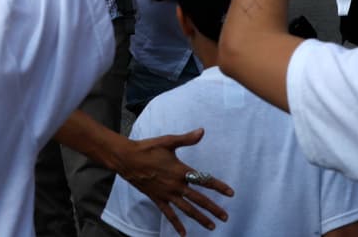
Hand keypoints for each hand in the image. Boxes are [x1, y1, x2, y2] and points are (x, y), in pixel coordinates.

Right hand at [117, 128, 232, 234]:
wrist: (127, 159)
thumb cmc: (148, 148)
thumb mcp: (169, 141)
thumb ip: (187, 139)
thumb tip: (202, 131)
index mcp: (181, 171)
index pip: (204, 180)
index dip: (219, 187)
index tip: (230, 193)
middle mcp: (176, 185)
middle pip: (199, 200)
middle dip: (213, 209)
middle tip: (225, 217)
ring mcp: (167, 194)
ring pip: (187, 210)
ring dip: (200, 219)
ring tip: (211, 226)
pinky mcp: (157, 199)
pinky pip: (169, 214)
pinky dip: (176, 225)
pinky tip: (183, 234)